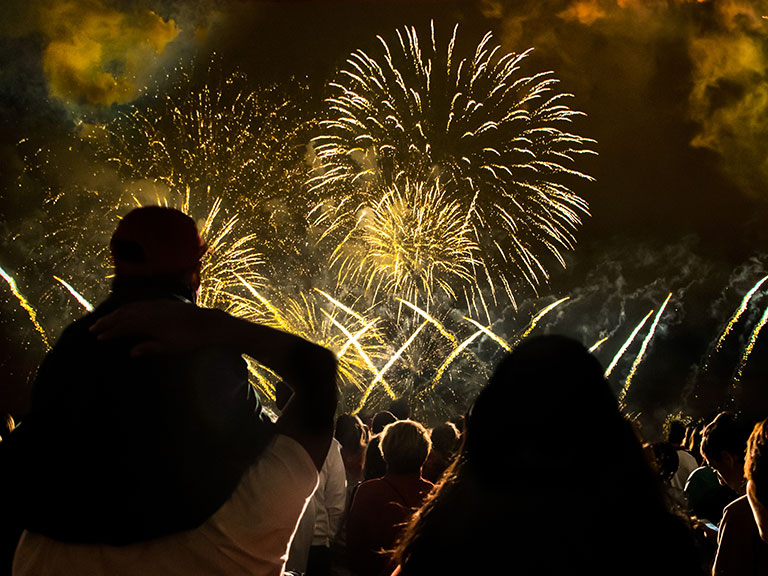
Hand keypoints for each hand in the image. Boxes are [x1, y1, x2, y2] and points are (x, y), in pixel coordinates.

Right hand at [90, 299, 217, 355]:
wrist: (206, 324)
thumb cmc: (188, 339)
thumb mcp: (169, 347)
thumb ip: (149, 348)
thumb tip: (131, 352)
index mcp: (149, 322)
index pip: (124, 326)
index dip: (110, 332)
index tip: (98, 337)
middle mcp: (150, 310)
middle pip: (124, 314)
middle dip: (107, 321)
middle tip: (93, 328)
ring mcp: (156, 305)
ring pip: (131, 307)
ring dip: (116, 313)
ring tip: (105, 320)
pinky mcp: (163, 303)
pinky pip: (140, 304)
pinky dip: (129, 308)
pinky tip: (126, 312)